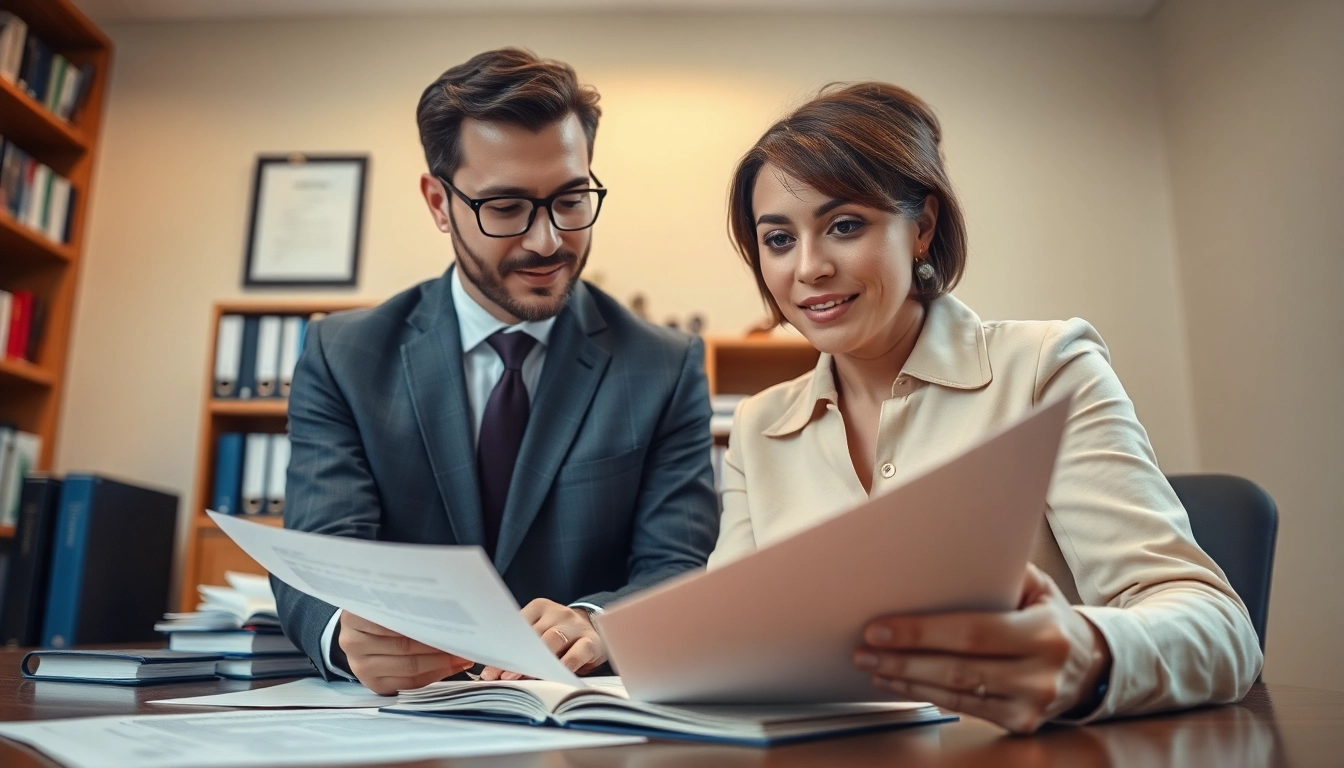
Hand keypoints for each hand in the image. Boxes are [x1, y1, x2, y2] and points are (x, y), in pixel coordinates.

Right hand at [338, 611, 474, 694]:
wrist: (361, 630)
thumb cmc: (381, 611)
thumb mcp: (388, 599)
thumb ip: (408, 602)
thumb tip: (448, 607)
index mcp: (355, 614)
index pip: (396, 619)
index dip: (427, 621)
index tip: (453, 620)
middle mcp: (353, 641)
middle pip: (404, 645)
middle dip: (439, 644)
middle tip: (465, 640)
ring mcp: (360, 665)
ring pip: (409, 666)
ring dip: (440, 662)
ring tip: (462, 655)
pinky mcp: (371, 683)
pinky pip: (408, 683)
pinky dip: (433, 674)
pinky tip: (449, 666)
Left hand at [480, 599, 607, 680]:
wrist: (594, 628)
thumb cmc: (559, 637)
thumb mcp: (540, 635)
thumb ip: (520, 648)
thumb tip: (492, 674)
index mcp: (539, 608)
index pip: (517, 627)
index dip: (504, 649)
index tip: (491, 670)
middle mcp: (557, 612)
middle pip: (534, 635)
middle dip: (518, 658)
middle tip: (504, 677)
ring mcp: (575, 625)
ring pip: (554, 640)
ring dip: (539, 662)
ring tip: (527, 678)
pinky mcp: (591, 640)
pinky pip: (579, 651)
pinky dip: (568, 662)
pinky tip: (559, 673)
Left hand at [853, 563, 1111, 733]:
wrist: (1090, 665)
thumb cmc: (1049, 616)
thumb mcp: (1037, 586)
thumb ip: (997, 571)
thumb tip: (935, 558)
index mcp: (1045, 634)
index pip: (971, 632)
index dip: (920, 631)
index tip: (879, 628)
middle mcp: (1041, 674)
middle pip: (957, 668)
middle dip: (903, 659)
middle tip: (864, 649)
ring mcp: (1031, 705)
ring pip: (955, 693)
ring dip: (906, 679)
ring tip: (872, 665)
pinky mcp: (1020, 723)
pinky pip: (964, 709)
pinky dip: (925, 694)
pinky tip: (900, 682)